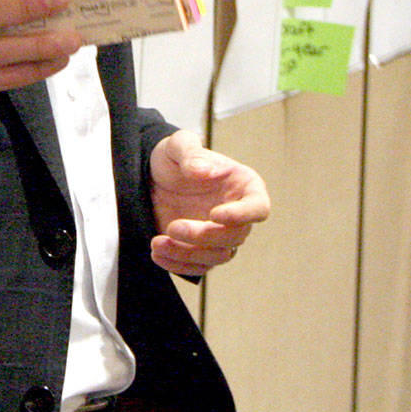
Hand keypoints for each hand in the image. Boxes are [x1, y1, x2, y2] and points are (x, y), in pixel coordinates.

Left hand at [148, 130, 269, 276]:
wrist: (152, 176)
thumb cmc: (174, 157)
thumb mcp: (178, 145)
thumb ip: (191, 153)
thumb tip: (204, 171)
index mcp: (244, 186)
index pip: (258, 207)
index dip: (241, 215)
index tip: (214, 214)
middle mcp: (238, 215)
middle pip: (234, 236)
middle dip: (204, 236)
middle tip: (173, 227)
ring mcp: (221, 235)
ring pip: (217, 256)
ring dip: (188, 254)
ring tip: (157, 243)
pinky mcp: (202, 250)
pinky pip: (198, 267)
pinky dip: (179, 265)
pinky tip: (157, 254)